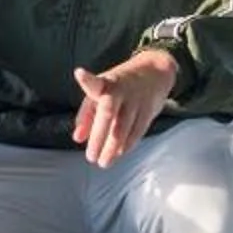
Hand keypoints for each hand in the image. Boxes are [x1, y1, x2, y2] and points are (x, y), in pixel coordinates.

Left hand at [72, 47, 177, 167]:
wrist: (154, 71)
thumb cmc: (119, 86)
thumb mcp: (100, 93)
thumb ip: (86, 115)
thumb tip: (77, 139)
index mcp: (104, 83)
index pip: (95, 82)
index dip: (87, 80)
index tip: (79, 73)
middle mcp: (120, 91)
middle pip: (108, 113)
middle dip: (98, 136)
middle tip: (91, 157)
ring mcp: (135, 100)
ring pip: (123, 127)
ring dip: (112, 148)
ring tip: (103, 162)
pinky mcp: (148, 110)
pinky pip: (137, 131)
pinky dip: (127, 144)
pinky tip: (118, 153)